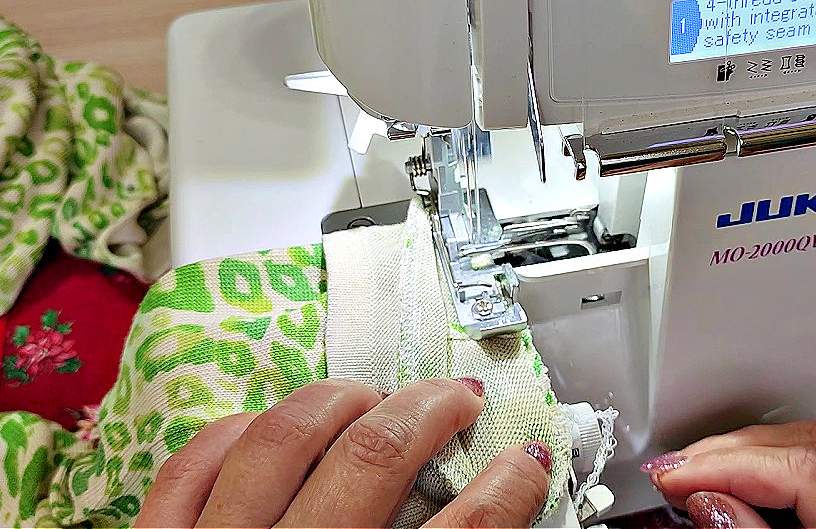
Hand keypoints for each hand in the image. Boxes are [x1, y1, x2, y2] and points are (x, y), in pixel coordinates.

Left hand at [135, 378, 552, 527]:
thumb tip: (482, 526)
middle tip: (460, 398)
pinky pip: (193, 464)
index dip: (506, 490)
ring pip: (283, 439)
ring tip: (376, 396)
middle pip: (373, 460)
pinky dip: (239, 430)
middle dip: (431, 412)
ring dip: (342, 400)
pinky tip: (273, 424)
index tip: (525, 460)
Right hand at [642, 421, 815, 527]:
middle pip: (802, 443)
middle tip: (670, 471)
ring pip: (812, 443)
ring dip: (743, 452)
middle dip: (724, 452)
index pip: (798, 465)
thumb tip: (705, 499)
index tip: (671, 477)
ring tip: (693, 472)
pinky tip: (736, 477)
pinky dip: (772, 462)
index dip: (723, 463)